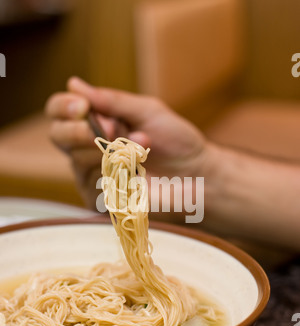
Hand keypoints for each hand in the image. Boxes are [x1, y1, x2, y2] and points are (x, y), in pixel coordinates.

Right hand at [45, 77, 208, 208]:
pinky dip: (119, 171)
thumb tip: (74, 84)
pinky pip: (95, 182)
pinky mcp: (103, 200)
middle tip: (112, 128)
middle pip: (58, 136)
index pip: (59, 112)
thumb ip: (112, 101)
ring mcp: (93, 176)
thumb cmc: (176, 141)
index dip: (63, 106)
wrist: (197, 174)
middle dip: (79, 129)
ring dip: (112, 149)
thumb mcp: (147, 111)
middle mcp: (88, 148)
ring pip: (78, 159)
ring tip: (143, 144)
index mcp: (96, 123)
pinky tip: (140, 170)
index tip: (82, 105)